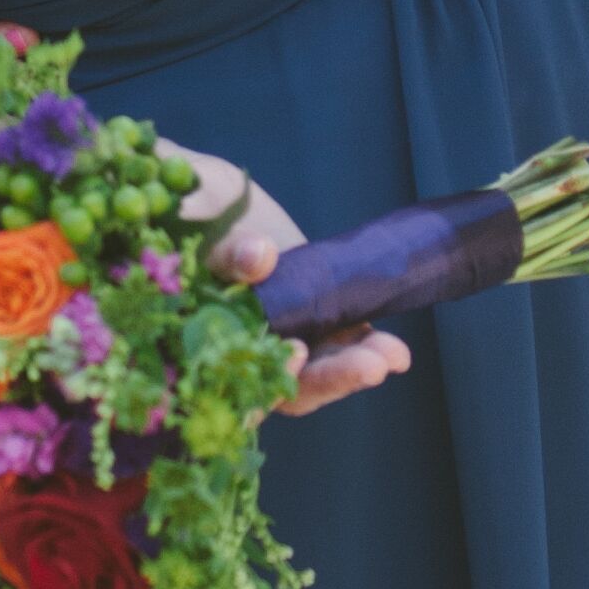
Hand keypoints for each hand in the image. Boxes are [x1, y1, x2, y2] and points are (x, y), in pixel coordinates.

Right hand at [163, 139, 413, 416]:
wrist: (213, 199)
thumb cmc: (191, 211)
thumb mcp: (202, 221)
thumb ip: (223, 248)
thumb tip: (258, 257)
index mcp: (201, 342)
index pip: (233, 382)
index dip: (265, 377)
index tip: (296, 352)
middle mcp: (242, 354)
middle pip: (283, 388)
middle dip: (328, 378)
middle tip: (369, 367)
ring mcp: (279, 340)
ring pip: (315, 372)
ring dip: (355, 367)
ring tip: (393, 355)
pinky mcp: (310, 321)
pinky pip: (337, 346)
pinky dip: (364, 349)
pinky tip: (397, 353)